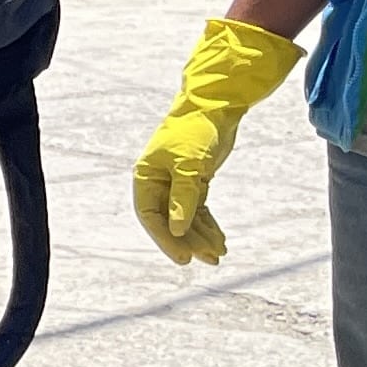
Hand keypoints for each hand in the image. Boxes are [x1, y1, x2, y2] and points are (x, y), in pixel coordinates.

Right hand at [133, 17, 302, 264]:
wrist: (215, 107)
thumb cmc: (196, 132)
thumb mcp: (190, 166)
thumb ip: (183, 199)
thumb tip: (176, 230)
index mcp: (146, 177)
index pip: (150, 215)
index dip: (165, 238)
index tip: (183, 256)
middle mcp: (158, 182)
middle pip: (170, 220)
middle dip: (189, 240)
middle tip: (207, 259)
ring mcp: (177, 183)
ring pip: (186, 217)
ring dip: (202, 236)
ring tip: (219, 255)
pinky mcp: (195, 181)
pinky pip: (199, 210)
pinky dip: (209, 224)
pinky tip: (220, 240)